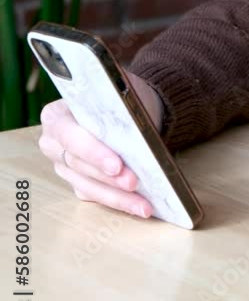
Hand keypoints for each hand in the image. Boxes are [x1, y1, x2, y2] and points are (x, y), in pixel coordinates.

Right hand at [37, 71, 163, 218]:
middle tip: (133, 183)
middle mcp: (53, 143)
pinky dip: (118, 202)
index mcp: (56, 116)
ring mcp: (63, 166)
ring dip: (117, 197)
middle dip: (108, 178)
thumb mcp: (119, 94)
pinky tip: (138, 206)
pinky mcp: (76, 183)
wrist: (125, 108)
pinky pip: (95, 196)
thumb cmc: (119, 99)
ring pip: (87, 186)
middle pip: (79, 165)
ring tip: (142, 204)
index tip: (116, 165)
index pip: (70, 136)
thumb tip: (138, 129)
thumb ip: (120, 108)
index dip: (93, 152)